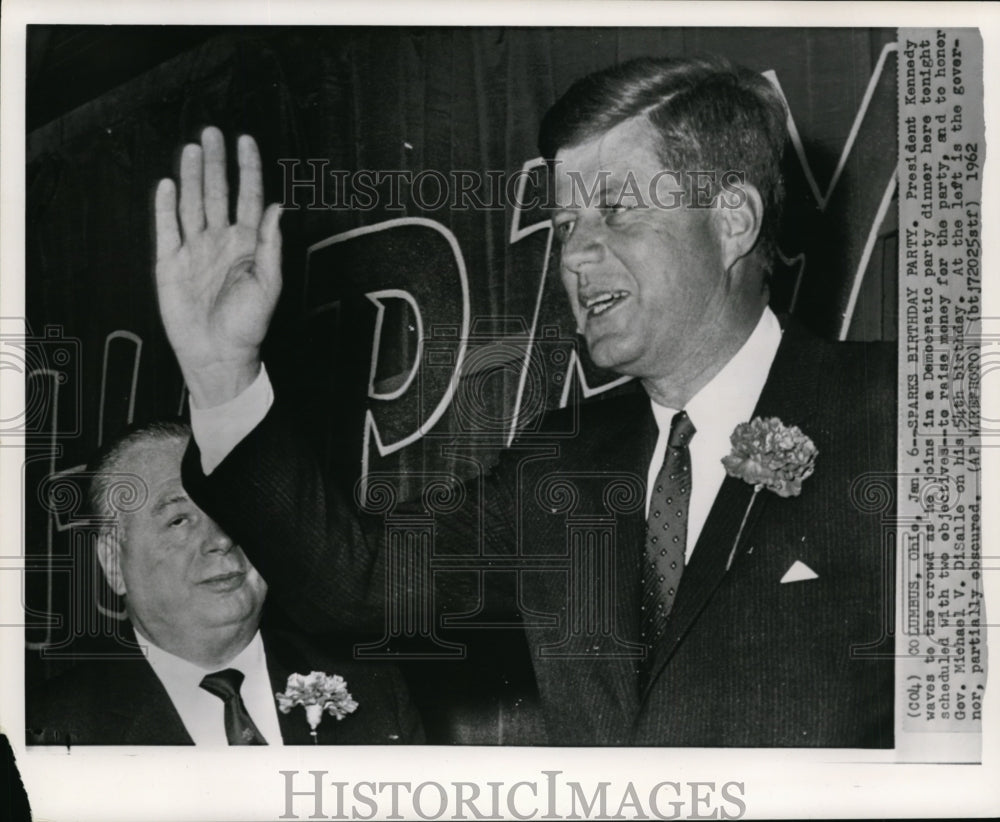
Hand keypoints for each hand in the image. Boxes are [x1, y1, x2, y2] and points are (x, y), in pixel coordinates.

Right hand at [155, 126, 281, 407]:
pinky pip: (166, 229)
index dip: (248, 169)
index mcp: (247, 244)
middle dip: (215, 163)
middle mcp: (220, 241)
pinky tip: (168, 184)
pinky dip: (165, 206)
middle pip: (216, 192)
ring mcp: (195, 250)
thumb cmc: (248, 325)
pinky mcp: (170, 263)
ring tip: (192, 148)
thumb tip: (278, 206)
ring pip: (191, 204)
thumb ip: (271, 244)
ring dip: (191, 176)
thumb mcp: (269, 284)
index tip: (246, 141)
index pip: (248, 197)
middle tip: (212, 132)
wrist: (218, 355)